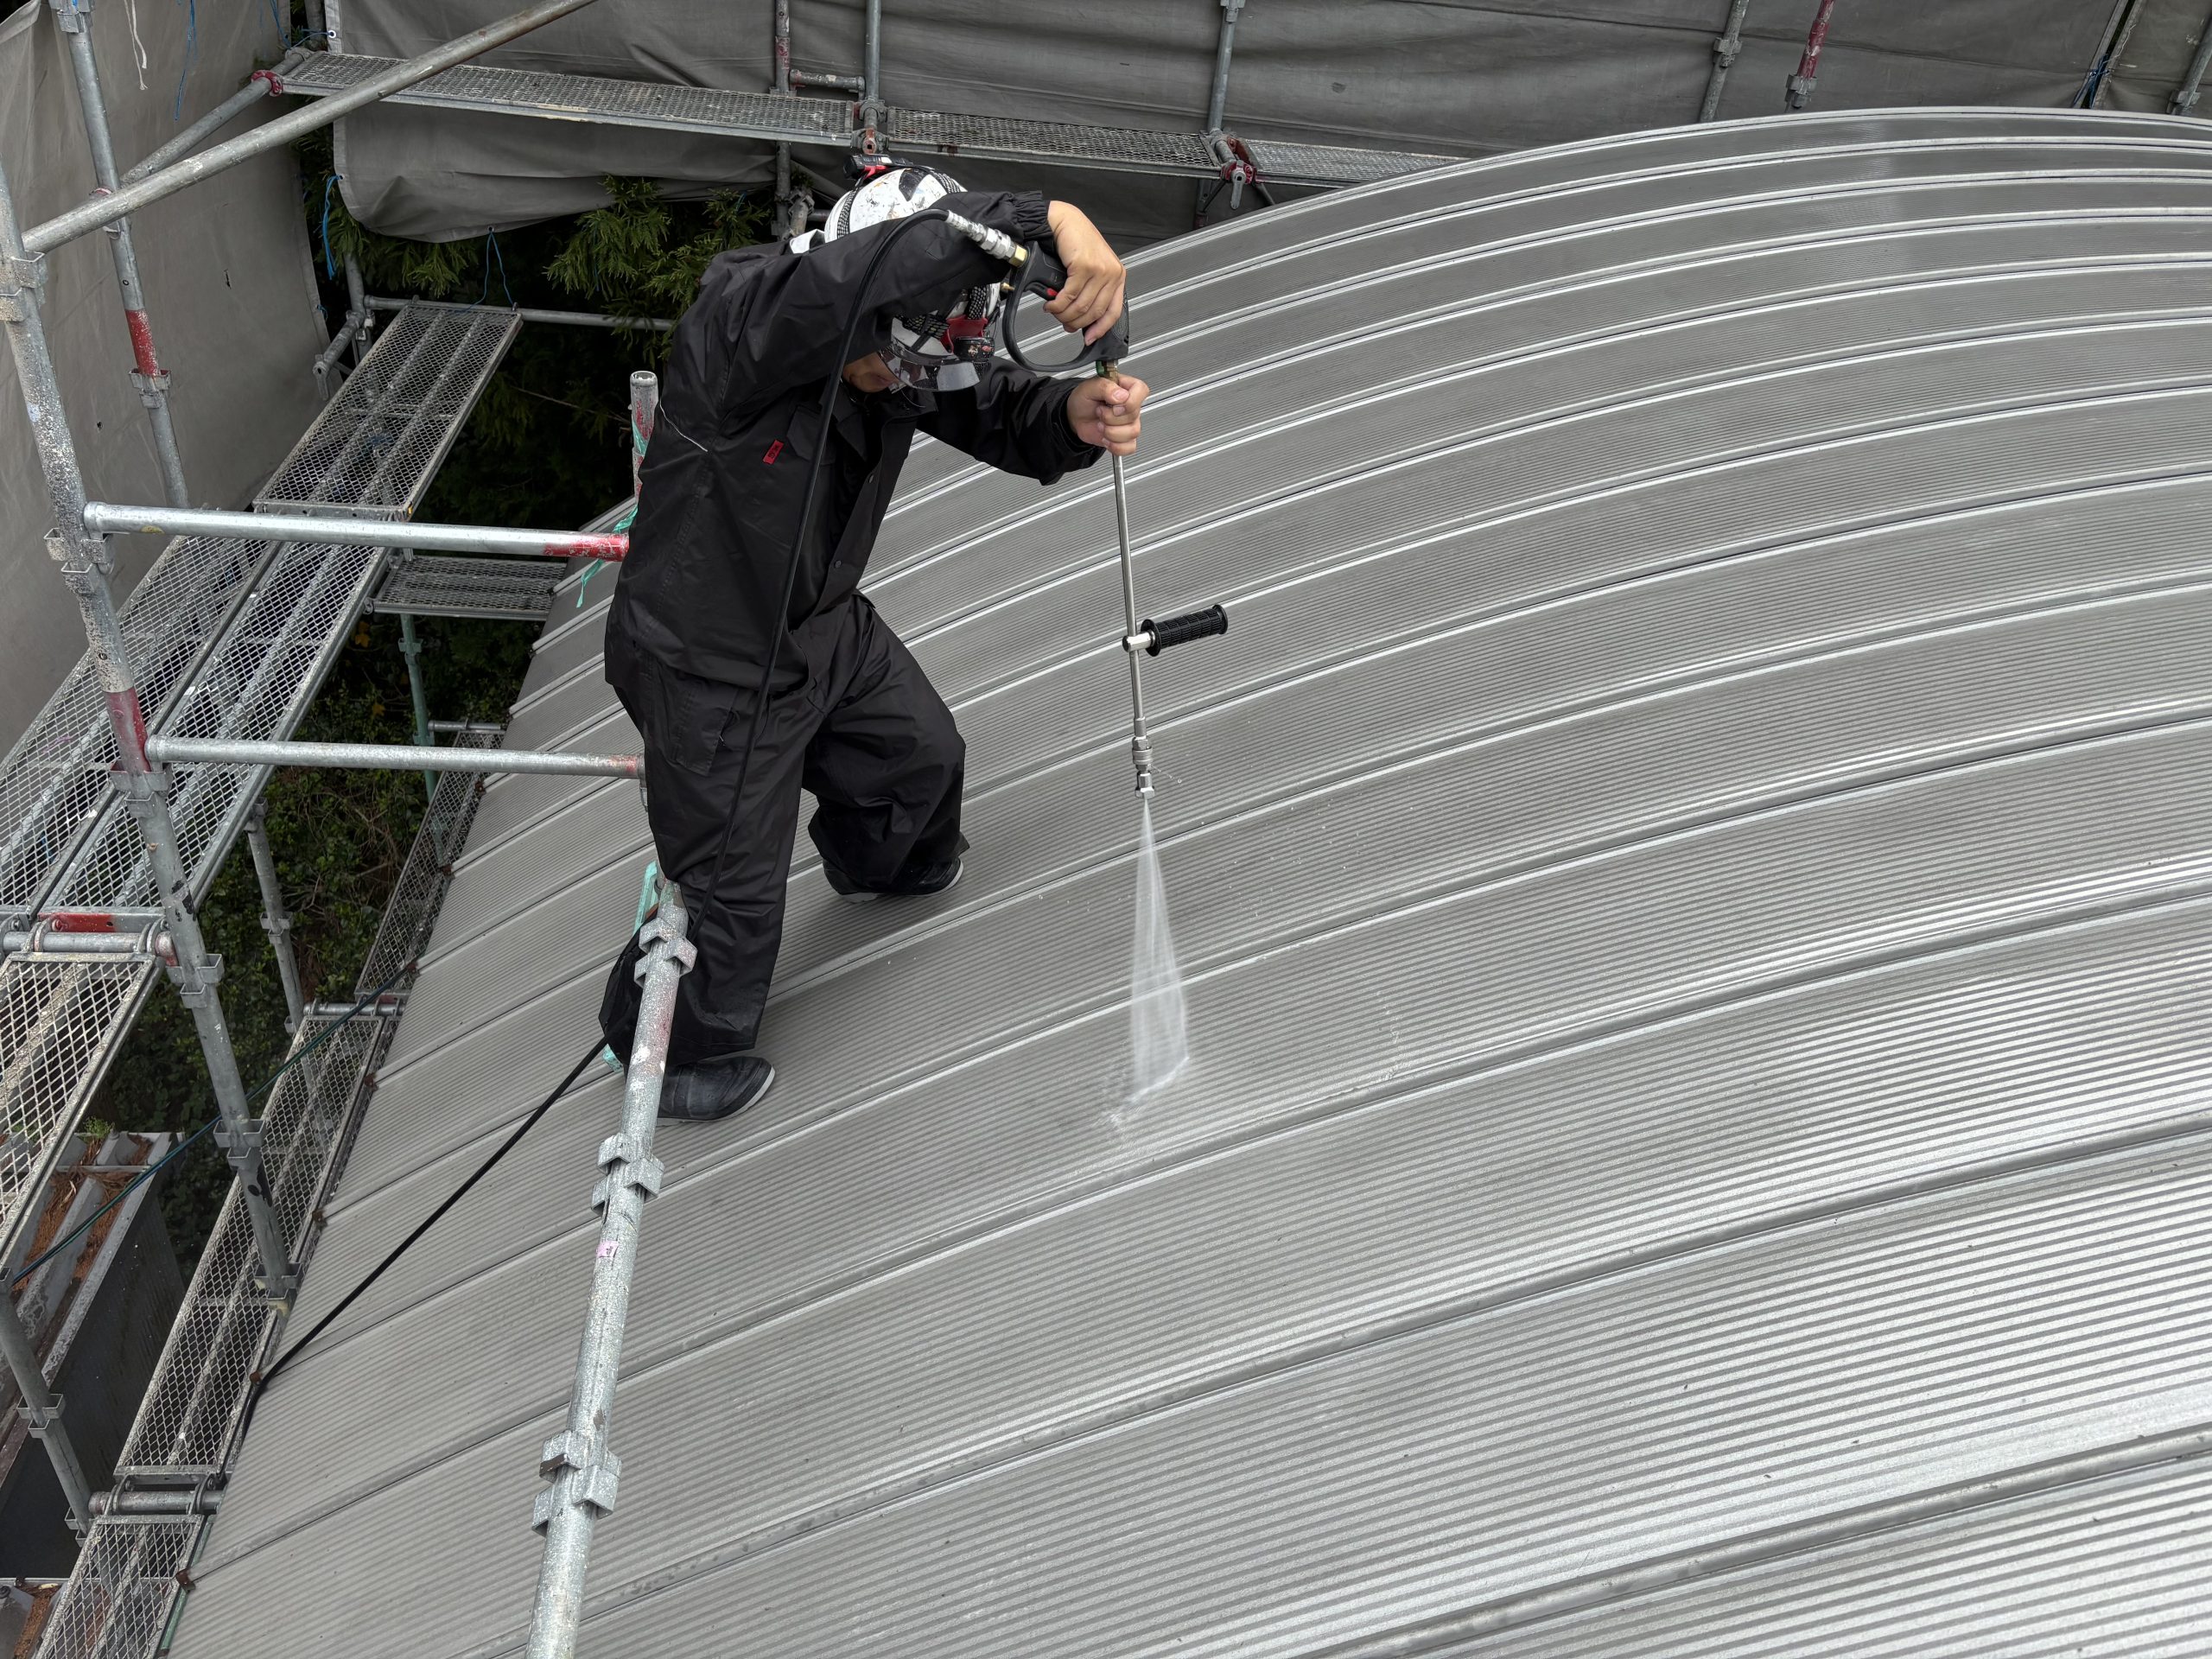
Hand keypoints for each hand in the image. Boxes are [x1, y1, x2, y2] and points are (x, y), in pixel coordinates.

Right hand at [1043, 201, 1126, 344]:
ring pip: (1081, 306)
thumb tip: (1080, 318)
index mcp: (1117, 276)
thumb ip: (1091, 292)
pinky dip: (1058, 304)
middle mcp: (1112, 273)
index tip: (1089, 338)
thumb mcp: (1091, 268)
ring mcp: (1100, 270)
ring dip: (1064, 314)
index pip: (1113, 311)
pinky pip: (1069, 295)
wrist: (1064, 221)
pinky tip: (1051, 304)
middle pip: (1094, 312)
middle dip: (1076, 323)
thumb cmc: (1076, 242)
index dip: (1100, 329)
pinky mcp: (1084, 266)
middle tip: (1064, 323)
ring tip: (1054, 312)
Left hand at [1066, 371, 1147, 456]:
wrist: (1076, 417)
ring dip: (1110, 432)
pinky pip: (1130, 447)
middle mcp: (1130, 405)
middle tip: (1099, 411)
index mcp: (1125, 387)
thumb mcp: (1089, 387)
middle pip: (1134, 415)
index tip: (1113, 404)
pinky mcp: (1126, 438)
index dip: (1129, 401)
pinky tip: (1106, 438)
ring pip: (1132, 432)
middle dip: (1110, 417)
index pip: (1141, 390)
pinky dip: (1115, 446)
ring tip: (1101, 424)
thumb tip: (1121, 395)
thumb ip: (1105, 387)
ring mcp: (1130, 422)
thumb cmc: (1083, 400)